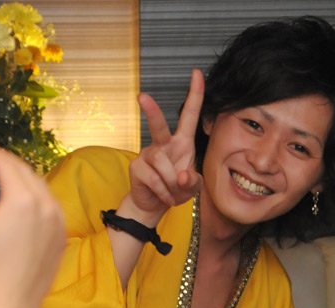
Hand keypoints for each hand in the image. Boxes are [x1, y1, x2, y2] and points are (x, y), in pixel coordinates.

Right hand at [0, 145, 65, 307]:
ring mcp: (59, 220)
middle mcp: (47, 206)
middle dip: (7, 162)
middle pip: (27, 172)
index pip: (7, 164)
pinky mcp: (62, 234)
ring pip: (41, 186)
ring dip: (23, 177)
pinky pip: (50, 204)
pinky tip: (23, 200)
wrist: (12, 300)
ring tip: (4, 177)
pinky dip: (36, 195)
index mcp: (23, 200)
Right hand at [122, 69, 204, 225]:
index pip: (189, 115)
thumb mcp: (192, 187)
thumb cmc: (175, 190)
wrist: (154, 205)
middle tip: (142, 96)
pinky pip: (155, 180)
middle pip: (158, 125)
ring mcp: (148, 154)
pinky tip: (165, 197)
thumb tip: (181, 175)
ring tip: (172, 193)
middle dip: (151, 111)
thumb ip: (193, 181)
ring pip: (163, 165)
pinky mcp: (137, 168)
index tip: (197, 73)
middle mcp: (163, 144)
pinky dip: (163, 192)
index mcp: (181, 143)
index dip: (195, 95)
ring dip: (172, 184)